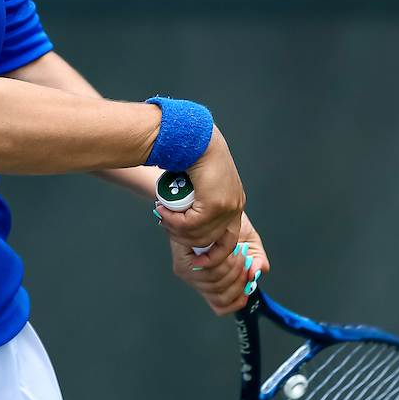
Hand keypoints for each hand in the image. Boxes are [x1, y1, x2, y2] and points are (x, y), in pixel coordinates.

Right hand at [153, 127, 245, 253]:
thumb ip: (197, 204)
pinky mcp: (215, 204)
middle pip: (211, 242)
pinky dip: (174, 220)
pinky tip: (164, 209)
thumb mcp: (200, 186)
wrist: (196, 138)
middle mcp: (235, 207)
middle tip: (167, 228)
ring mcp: (227, 207)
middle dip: (185, 240)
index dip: (212, 256)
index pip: (229, 242)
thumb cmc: (193, 158)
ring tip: (163, 215)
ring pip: (199, 235)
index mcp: (233, 204)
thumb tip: (182, 223)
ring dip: (176, 229)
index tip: (196, 261)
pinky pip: (191, 224)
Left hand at [171, 213, 269, 315]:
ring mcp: (188, 272)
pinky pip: (205, 273)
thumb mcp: (251, 246)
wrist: (214, 207)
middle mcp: (198, 280)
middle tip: (245, 259)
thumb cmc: (230, 225)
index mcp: (211, 281)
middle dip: (239, 277)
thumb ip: (258, 262)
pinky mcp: (182, 261)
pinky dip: (222, 263)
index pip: (220, 306)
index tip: (248, 282)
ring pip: (214, 284)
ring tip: (238, 251)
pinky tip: (227, 251)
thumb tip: (255, 274)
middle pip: (220, 295)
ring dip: (233, 268)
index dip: (237, 299)